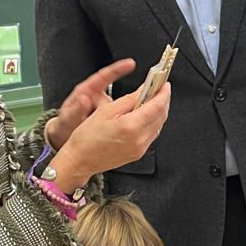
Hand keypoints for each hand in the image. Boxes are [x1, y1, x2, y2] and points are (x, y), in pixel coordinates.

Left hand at [44, 59, 136, 149]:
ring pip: (120, 109)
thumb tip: (83, 99)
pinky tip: (117, 130)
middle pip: (118, 96)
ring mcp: (105, 108)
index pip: (105, 76)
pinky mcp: (111, 118)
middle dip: (124, 105)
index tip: (130, 64)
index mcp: (87, 91)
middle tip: (122, 115)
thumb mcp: (66, 119)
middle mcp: (98, 97)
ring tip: (109, 128)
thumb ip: (74, 111)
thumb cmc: (65, 126)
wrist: (66, 139)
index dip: (118, 69)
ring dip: (119, 118)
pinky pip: (119, 119)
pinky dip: (121, 123)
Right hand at [47, 81, 170, 186]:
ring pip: (158, 125)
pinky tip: (147, 116)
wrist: (80, 160)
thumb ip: (128, 99)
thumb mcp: (106, 111)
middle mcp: (139, 139)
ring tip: (153, 100)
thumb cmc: (87, 137)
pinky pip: (152, 135)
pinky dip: (153, 122)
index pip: (156, 106)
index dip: (163, 93)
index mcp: (131, 126)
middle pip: (161, 116)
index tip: (164, 85)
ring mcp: (140, 148)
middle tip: (160, 89)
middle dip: (163, 100)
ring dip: (159, 111)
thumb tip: (143, 90)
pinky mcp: (138, 153)